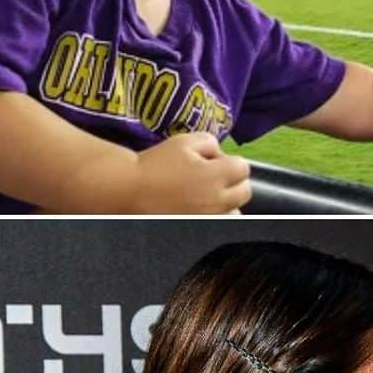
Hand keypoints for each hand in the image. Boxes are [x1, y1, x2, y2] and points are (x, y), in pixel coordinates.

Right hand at [128, 133, 250, 213]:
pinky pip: (219, 225)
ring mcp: (209, 218)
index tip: (213, 161)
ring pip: (235, 212)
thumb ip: (209, 142)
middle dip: (233, 181)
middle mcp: (217, 200)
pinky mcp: (199, 230)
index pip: (244, 168)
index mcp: (216, 176)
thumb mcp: (183, 141)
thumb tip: (219, 153)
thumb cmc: (154, 164)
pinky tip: (199, 208)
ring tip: (206, 195)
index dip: (230, 161)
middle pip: (245, 192)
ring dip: (227, 202)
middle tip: (212, 177)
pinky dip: (215, 216)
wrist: (128, 190)